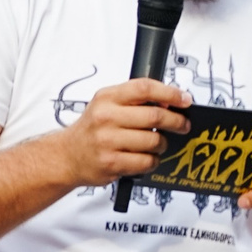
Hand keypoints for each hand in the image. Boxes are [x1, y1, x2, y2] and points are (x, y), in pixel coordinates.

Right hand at [58, 79, 189, 188]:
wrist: (66, 156)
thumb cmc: (93, 129)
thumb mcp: (108, 104)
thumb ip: (135, 99)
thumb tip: (172, 102)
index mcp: (107, 98)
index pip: (144, 88)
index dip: (170, 93)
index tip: (185, 100)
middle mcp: (105, 117)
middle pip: (155, 116)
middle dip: (176, 121)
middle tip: (183, 125)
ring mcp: (107, 141)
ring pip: (154, 140)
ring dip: (163, 143)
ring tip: (157, 143)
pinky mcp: (111, 163)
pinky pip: (146, 161)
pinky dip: (153, 160)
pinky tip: (147, 157)